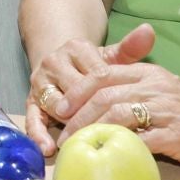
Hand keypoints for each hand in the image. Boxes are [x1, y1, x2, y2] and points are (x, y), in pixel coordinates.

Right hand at [24, 24, 153, 154]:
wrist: (62, 64)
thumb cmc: (93, 67)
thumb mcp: (111, 58)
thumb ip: (130, 47)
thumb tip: (148, 31)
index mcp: (76, 49)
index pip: (97, 74)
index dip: (110, 96)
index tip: (125, 113)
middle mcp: (54, 62)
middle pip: (75, 91)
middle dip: (91, 112)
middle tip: (108, 133)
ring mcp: (40, 82)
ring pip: (55, 105)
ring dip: (69, 124)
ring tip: (85, 142)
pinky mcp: (30, 100)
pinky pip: (32, 118)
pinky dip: (39, 133)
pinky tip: (49, 148)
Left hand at [39, 24, 179, 170]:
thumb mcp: (163, 92)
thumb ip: (133, 91)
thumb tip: (95, 105)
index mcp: (149, 74)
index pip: (103, 74)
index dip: (77, 90)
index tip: (60, 108)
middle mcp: (155, 87)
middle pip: (104, 94)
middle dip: (77, 113)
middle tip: (61, 132)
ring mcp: (166, 110)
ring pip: (117, 113)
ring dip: (90, 130)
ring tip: (75, 147)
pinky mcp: (176, 135)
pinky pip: (140, 139)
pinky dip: (118, 147)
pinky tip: (105, 157)